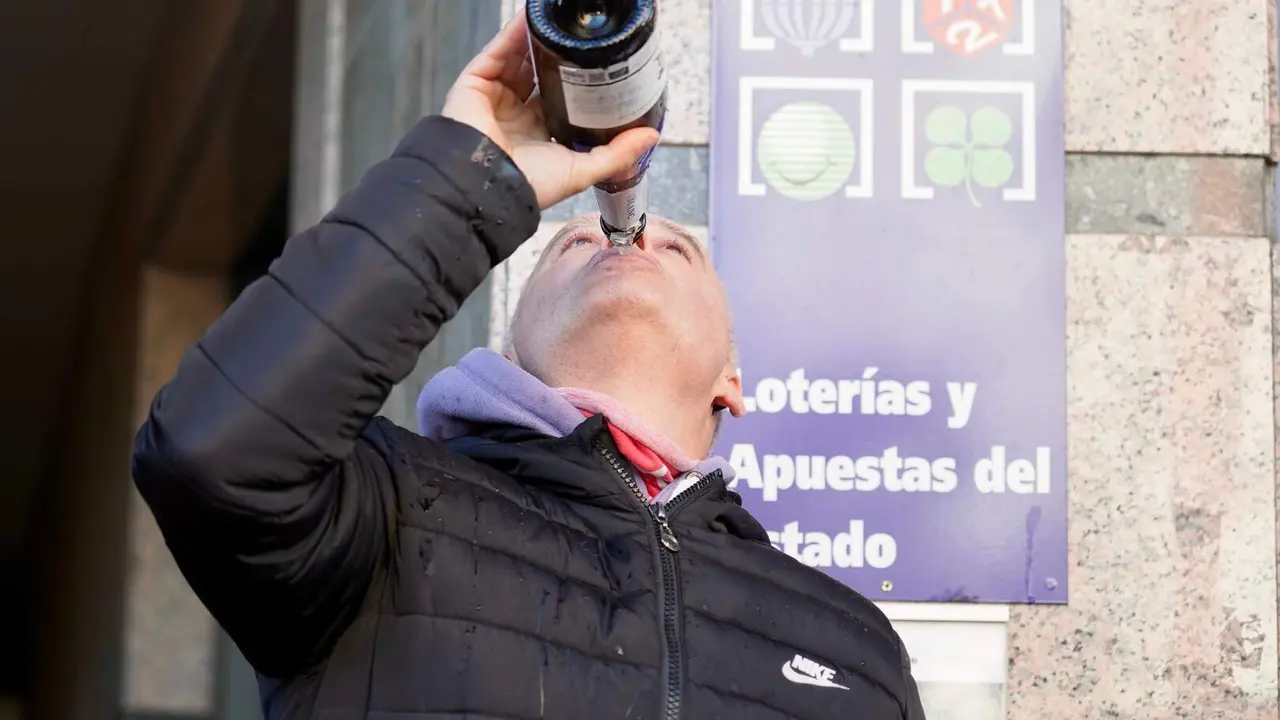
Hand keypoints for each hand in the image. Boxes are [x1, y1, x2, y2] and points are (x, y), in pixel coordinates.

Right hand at [442, 13, 659, 209]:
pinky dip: (513, 34)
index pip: (561, 97)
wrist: (485, 186)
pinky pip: (497, 51)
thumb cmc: (526, 186)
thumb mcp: (581, 170)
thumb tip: (651, 135)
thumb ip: (617, 153)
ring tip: (560, 22)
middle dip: (558, 55)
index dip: (578, 79)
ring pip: (518, 58)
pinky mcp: (475, 84)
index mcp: (539, 134)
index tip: (599, 63)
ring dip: (538, 39)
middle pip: (539, 74)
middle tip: (581, 37)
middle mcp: (516, 114)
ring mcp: (495, 97)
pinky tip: (531, 20)